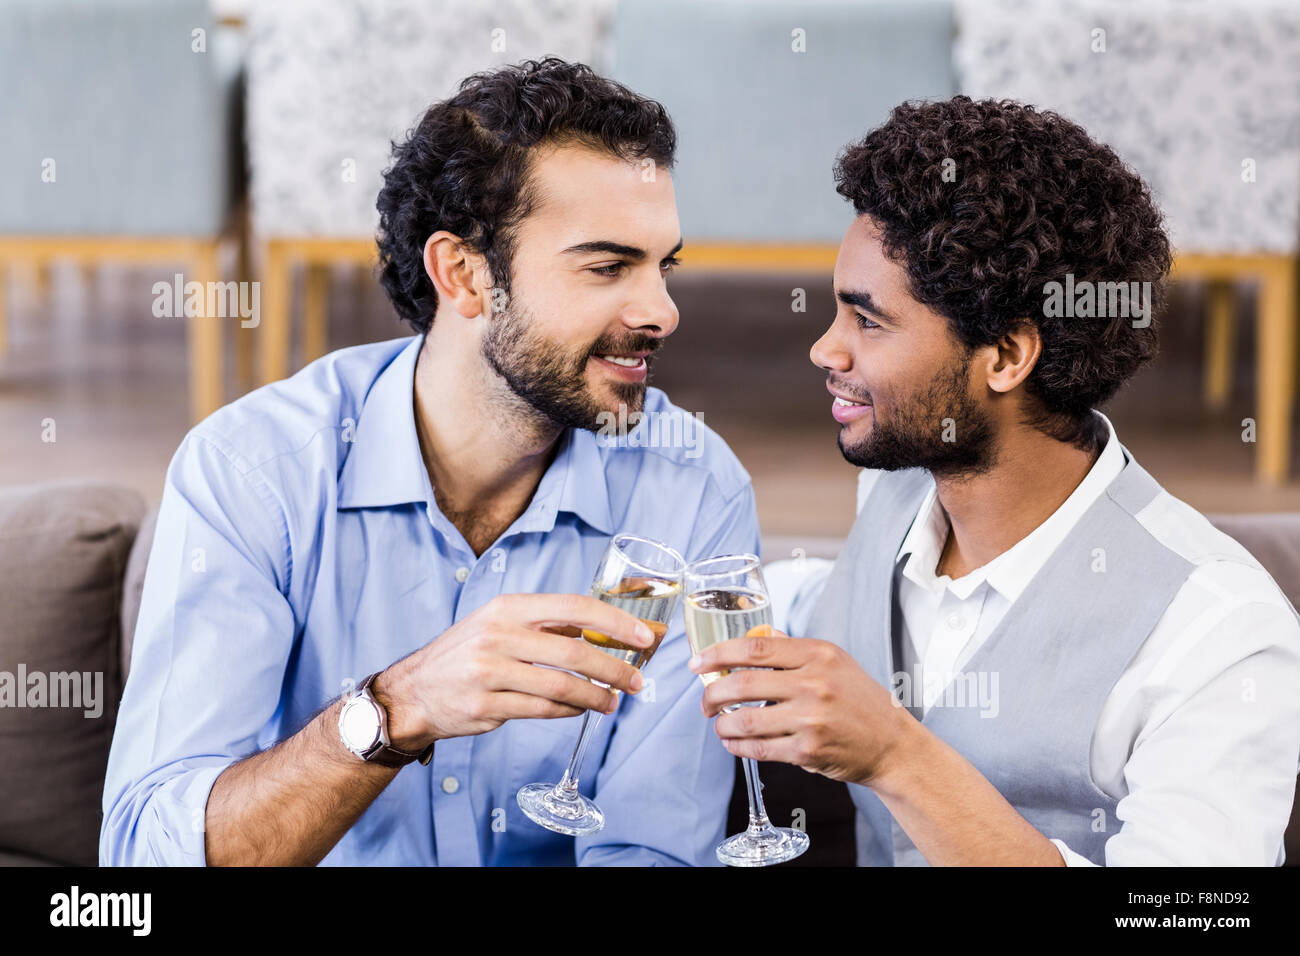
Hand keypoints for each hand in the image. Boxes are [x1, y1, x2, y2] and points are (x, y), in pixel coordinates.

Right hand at [372, 593, 655, 749]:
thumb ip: (546, 624)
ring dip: (596, 697)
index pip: (573, 607)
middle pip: (573, 650)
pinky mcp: (486, 707)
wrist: (414, 690)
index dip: (614, 622)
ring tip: (613, 702)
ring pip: (561, 686)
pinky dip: (570, 712)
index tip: (644, 637)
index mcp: (507, 608)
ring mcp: (489, 672)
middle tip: (636, 681)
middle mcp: (498, 635)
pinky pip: (542, 711)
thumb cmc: (466, 653)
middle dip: (614, 668)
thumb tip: (605, 629)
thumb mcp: (499, 623)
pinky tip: (581, 710)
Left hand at [690, 626, 914, 786]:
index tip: (697, 663)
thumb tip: (754, 637)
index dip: (718, 654)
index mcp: (818, 654)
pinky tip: (733, 742)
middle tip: (705, 703)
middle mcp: (814, 683)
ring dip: (723, 724)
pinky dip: (737, 746)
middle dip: (712, 694)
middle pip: (742, 683)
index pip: (755, 647)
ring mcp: (811, 718)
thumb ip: (793, 649)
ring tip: (719, 724)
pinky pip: (759, 748)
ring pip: (745, 720)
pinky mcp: (808, 750)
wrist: (893, 744)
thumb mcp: (834, 662)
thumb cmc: (859, 700)